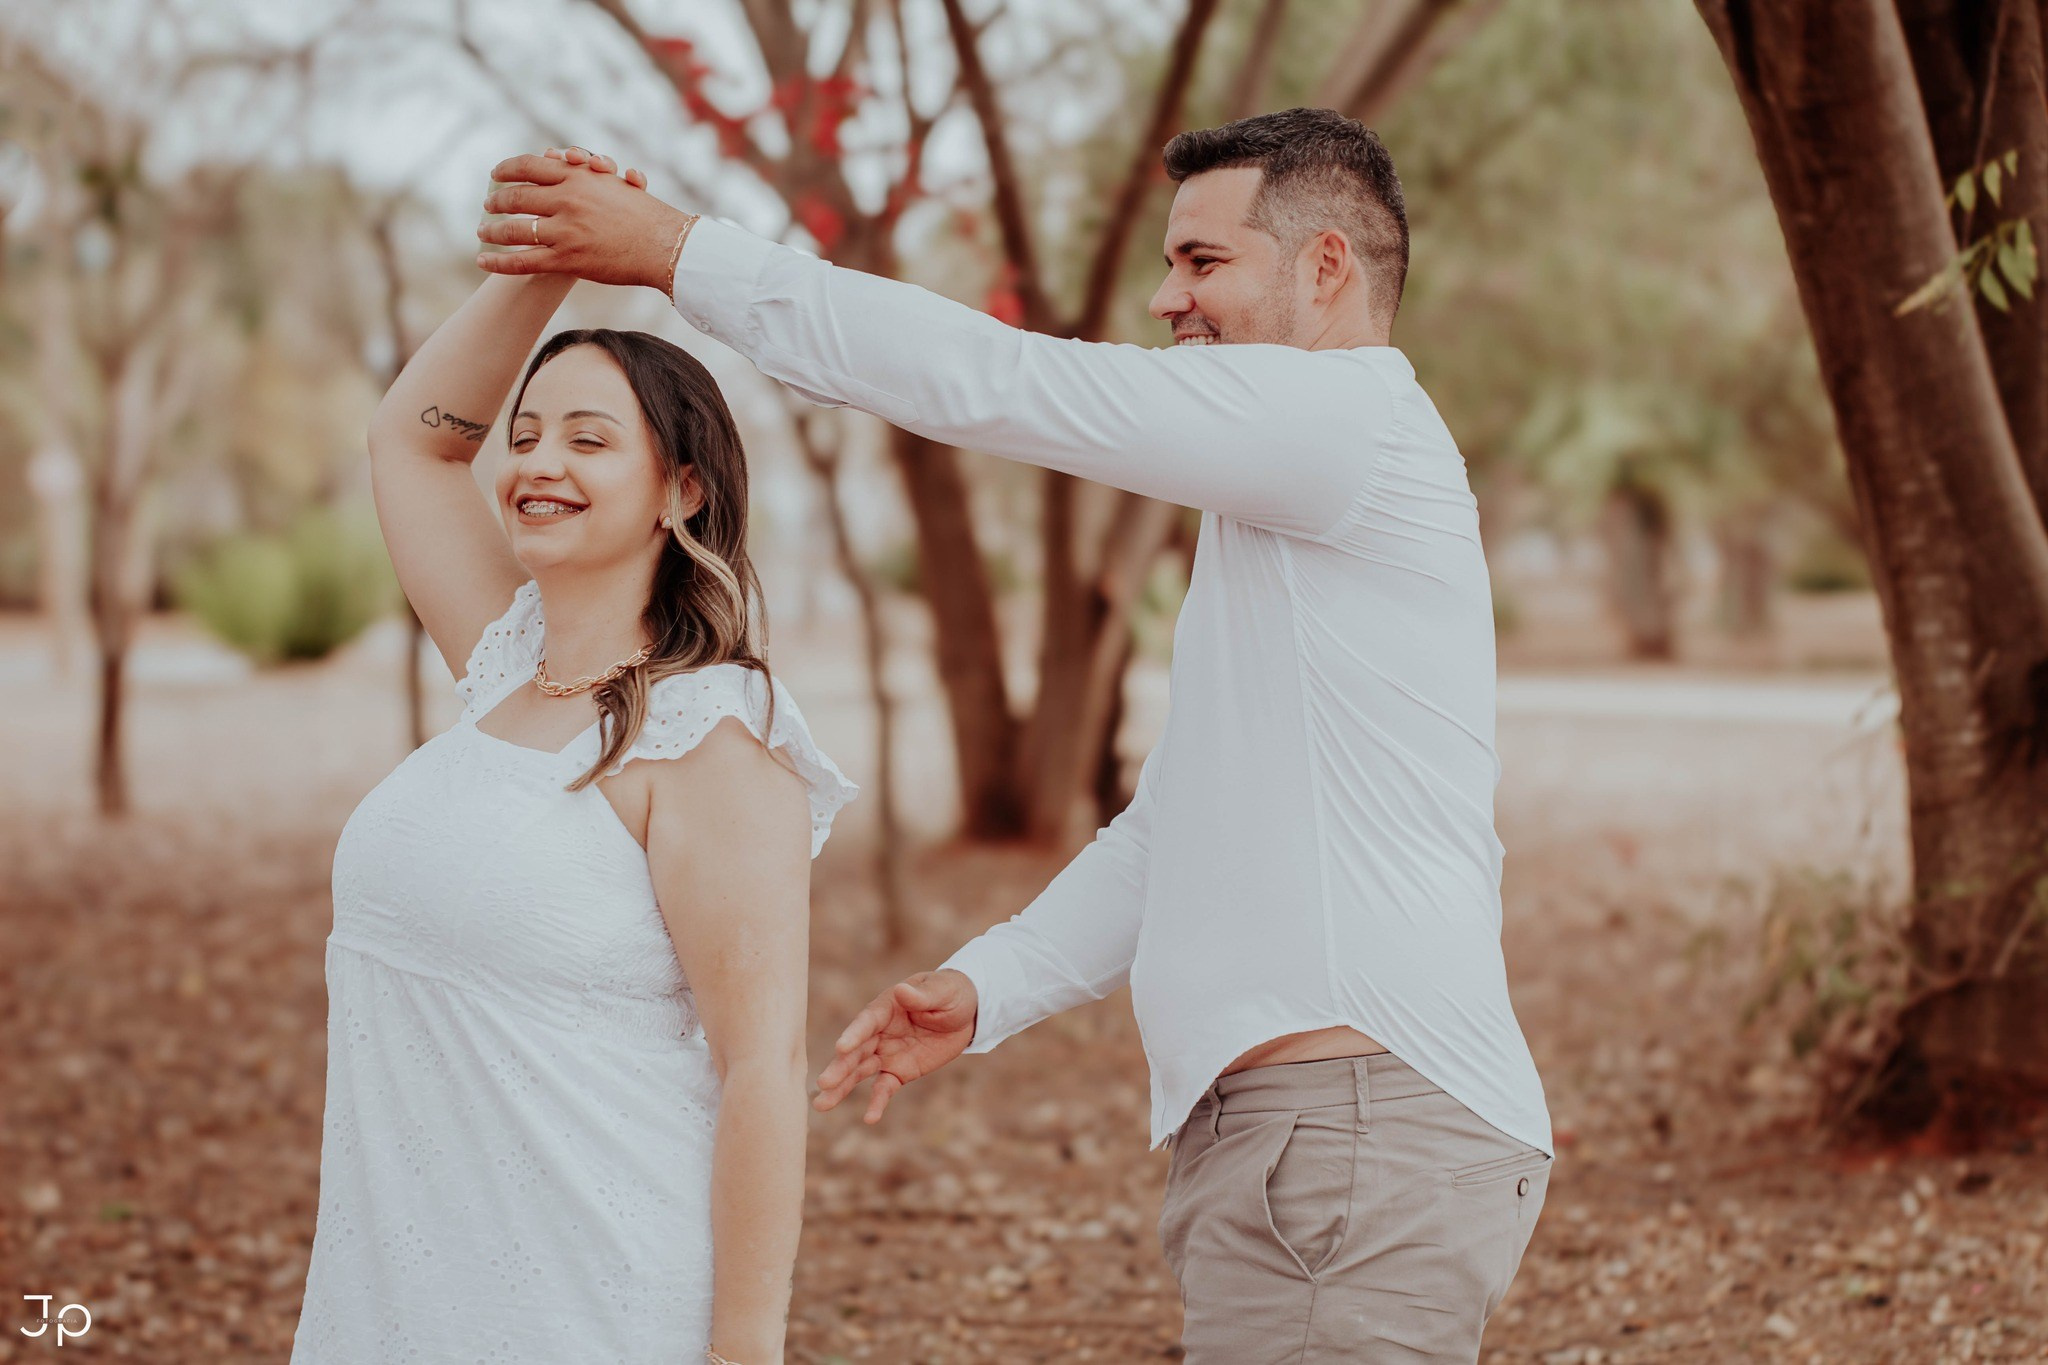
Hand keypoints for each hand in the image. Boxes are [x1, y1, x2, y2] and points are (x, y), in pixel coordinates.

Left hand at [476, 147, 688, 289]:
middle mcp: (566, 200)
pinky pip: (523, 261)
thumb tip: (564, 162)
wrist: (665, 245)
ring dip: (492, 231)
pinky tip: (482, 261)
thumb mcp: (614, 184)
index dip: (508, 169)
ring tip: (482, 232)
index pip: (531, 166)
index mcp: (577, 177)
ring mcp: (565, 231)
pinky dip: (498, 262)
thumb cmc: (646, 216)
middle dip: (496, 201)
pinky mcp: (567, 260)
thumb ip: (587, 174)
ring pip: (514, 229)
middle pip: (517, 197)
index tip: (496, 173)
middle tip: (487, 204)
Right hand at [813, 969, 978, 1123]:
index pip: (867, 1022)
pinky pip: (885, 1088)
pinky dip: (877, 1102)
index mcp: (886, 1008)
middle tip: (823, 1083)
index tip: (841, 1048)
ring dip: (842, 1088)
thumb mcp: (942, 991)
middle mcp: (879, 1032)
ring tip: (821, 1105)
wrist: (966, 1013)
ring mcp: (886, 1053)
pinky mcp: (898, 1072)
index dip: (854, 1034)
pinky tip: (870, 1118)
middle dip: (839, 1067)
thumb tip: (901, 990)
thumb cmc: (950, 994)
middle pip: (856, 1051)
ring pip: (859, 1072)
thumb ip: (921, 996)